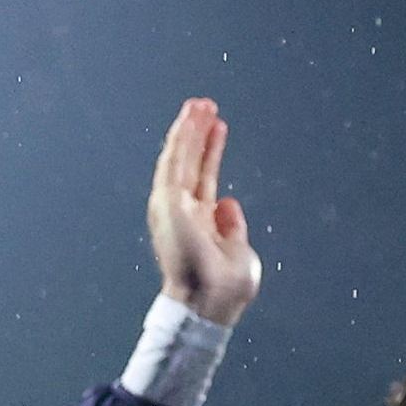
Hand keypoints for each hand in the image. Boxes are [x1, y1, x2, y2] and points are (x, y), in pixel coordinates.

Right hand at [145, 97, 259, 324]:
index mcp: (197, 224)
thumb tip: (228, 202)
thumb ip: (232, 226)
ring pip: (179, 158)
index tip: (218, 129)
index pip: (202, 180)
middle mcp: (181, 213)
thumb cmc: (226, 289)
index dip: (210, 153)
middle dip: (198, 135)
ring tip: (200, 103)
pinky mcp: (167, 202)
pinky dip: (182, 138)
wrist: (211, 301)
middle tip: (206, 106)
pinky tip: (191, 118)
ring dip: (189, 130)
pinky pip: (174, 162)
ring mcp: (172, 207)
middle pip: (189, 165)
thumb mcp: (238, 250)